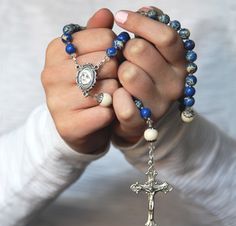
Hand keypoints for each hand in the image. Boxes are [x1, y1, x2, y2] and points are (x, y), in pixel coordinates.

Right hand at [41, 9, 118, 153]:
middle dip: (117, 73)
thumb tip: (106, 13)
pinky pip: (106, 113)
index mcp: (57, 51)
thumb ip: (95, 34)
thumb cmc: (85, 87)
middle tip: (110, 81)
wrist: (77, 124)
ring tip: (108, 98)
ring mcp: (57, 101)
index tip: (111, 59)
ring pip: (110, 89)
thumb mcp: (87, 57)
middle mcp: (52, 74)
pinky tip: (105, 113)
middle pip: (109, 62)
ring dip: (116, 95)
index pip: (105, 37)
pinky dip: (112, 113)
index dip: (116, 49)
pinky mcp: (69, 125)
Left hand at [112, 7, 186, 143]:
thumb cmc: (143, 78)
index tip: (120, 17)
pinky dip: (114, 96)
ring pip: (129, 74)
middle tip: (124, 57)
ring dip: (118, 73)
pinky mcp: (142, 122)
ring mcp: (159, 105)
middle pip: (140, 51)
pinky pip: (123, 103)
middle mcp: (174, 84)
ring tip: (121, 78)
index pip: (166, 36)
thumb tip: (146, 9)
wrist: (141, 115)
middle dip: (125, 50)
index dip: (141, 23)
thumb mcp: (150, 53)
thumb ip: (148, 30)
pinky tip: (115, 95)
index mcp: (178, 63)